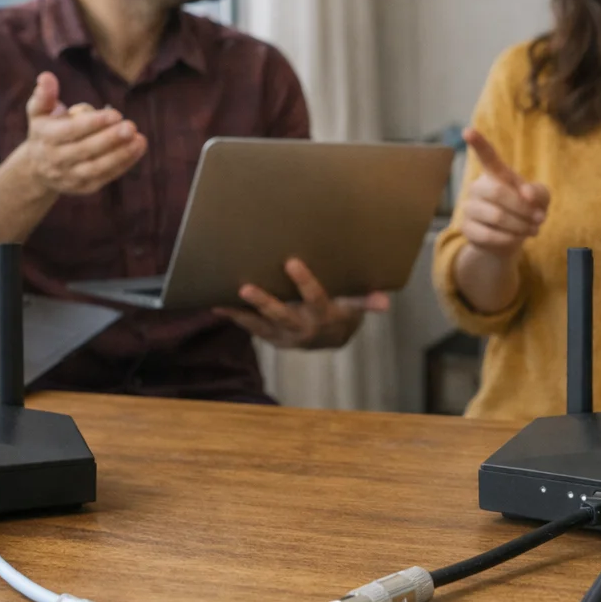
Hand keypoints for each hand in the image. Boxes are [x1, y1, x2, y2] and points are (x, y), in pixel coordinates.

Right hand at [20, 72, 146, 195]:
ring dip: (121, 154)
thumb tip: (46, 77)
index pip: (71, 131)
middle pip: (85, 150)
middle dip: (110, 139)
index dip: (93, 123)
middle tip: (131, 126)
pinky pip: (105, 177)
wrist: (38, 170)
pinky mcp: (83, 188)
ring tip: (140, 139)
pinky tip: (138, 149)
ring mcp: (69, 177)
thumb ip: (44, 95)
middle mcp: (56, 160)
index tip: (115, 114)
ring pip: (97, 167)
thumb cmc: (44, 131)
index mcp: (45, 138)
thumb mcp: (38, 112)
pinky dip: (123, 164)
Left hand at [215, 258, 389, 349]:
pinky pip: (251, 328)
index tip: (292, 261)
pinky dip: (234, 317)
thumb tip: (385, 303)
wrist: (331, 339)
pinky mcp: (271, 337)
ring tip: (222, 299)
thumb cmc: (341, 311)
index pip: (316, 298)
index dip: (304, 282)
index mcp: (324, 316)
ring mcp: (284, 335)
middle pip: (282, 315)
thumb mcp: (354, 306)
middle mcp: (303, 328)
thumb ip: (366, 301)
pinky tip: (215, 304)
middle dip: (264, 302)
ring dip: (241, 313)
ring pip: (261, 324)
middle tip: (246, 287)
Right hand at [457, 128, 549, 259]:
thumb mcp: (541, 199)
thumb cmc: (526, 211)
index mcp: (495, 174)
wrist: (511, 239)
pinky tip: (516, 238)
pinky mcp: (467, 229)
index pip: (486, 156)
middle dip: (523, 208)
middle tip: (541, 219)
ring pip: (496, 217)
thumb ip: (538, 192)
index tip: (467, 131)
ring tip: (532, 230)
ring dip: (521, 226)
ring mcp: (470, 208)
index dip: (478, 143)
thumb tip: (525, 195)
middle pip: (498, 193)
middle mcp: (478, 187)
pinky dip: (510, 240)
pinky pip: (490, 235)